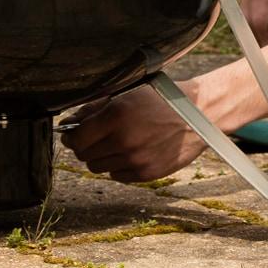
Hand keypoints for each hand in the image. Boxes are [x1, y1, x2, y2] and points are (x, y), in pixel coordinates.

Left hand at [61, 82, 207, 182]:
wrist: (198, 114)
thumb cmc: (161, 98)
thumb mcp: (127, 92)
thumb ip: (95, 108)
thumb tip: (69, 123)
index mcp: (116, 115)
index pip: (76, 139)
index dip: (71, 137)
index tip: (72, 134)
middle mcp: (124, 140)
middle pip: (85, 156)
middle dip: (86, 146)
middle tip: (94, 136)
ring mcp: (135, 159)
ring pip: (99, 167)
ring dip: (102, 156)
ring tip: (116, 141)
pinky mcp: (146, 173)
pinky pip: (118, 175)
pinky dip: (118, 165)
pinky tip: (130, 150)